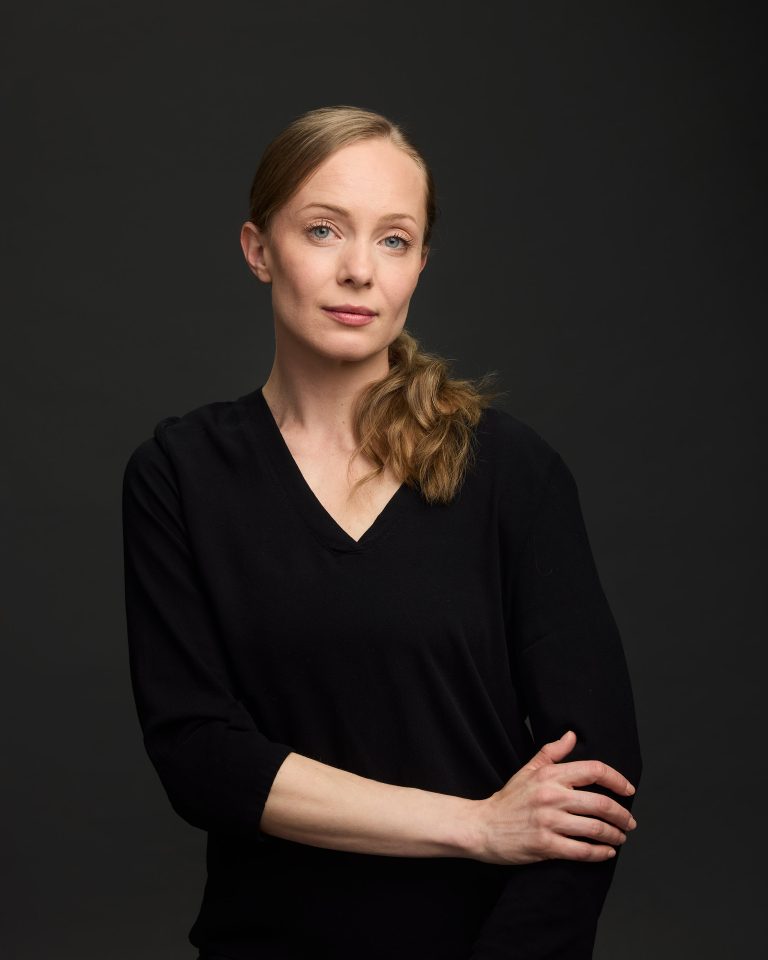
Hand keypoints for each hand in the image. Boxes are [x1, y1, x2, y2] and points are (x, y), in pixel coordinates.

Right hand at [472, 730, 637, 864]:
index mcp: (549, 775)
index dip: (617, 779)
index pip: (594, 770)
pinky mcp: (546, 845)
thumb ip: (552, 752)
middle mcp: (551, 796)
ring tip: (620, 837)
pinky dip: (599, 853)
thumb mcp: (528, 770)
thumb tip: (572, 735)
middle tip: (629, 821)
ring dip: (614, 835)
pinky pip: (582, 851)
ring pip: (595, 828)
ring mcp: (549, 822)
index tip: (628, 789)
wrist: (482, 826)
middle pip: (601, 803)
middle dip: (622, 814)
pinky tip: (606, 852)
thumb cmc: (508, 799)